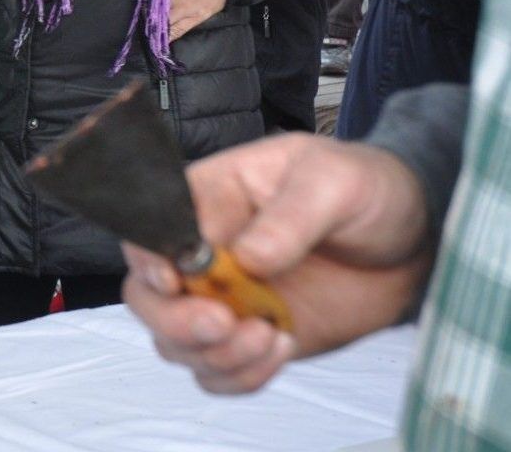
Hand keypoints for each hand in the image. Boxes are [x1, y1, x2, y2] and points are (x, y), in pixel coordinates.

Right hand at [122, 133, 433, 393]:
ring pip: (177, 343)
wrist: (410, 240)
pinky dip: (241, 375)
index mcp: (207, 198)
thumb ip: (290, 217)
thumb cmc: (363, 189)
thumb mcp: (333, 182)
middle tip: (222, 324)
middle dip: (174, 320)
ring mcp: (224, 300)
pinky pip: (220, 372)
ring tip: (271, 338)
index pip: (151, 230)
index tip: (174, 281)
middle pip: (147, 296)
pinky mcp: (251, 337)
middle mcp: (201, 253)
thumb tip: (247, 259)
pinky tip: (281, 349)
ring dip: (213, 354)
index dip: (147, 258)